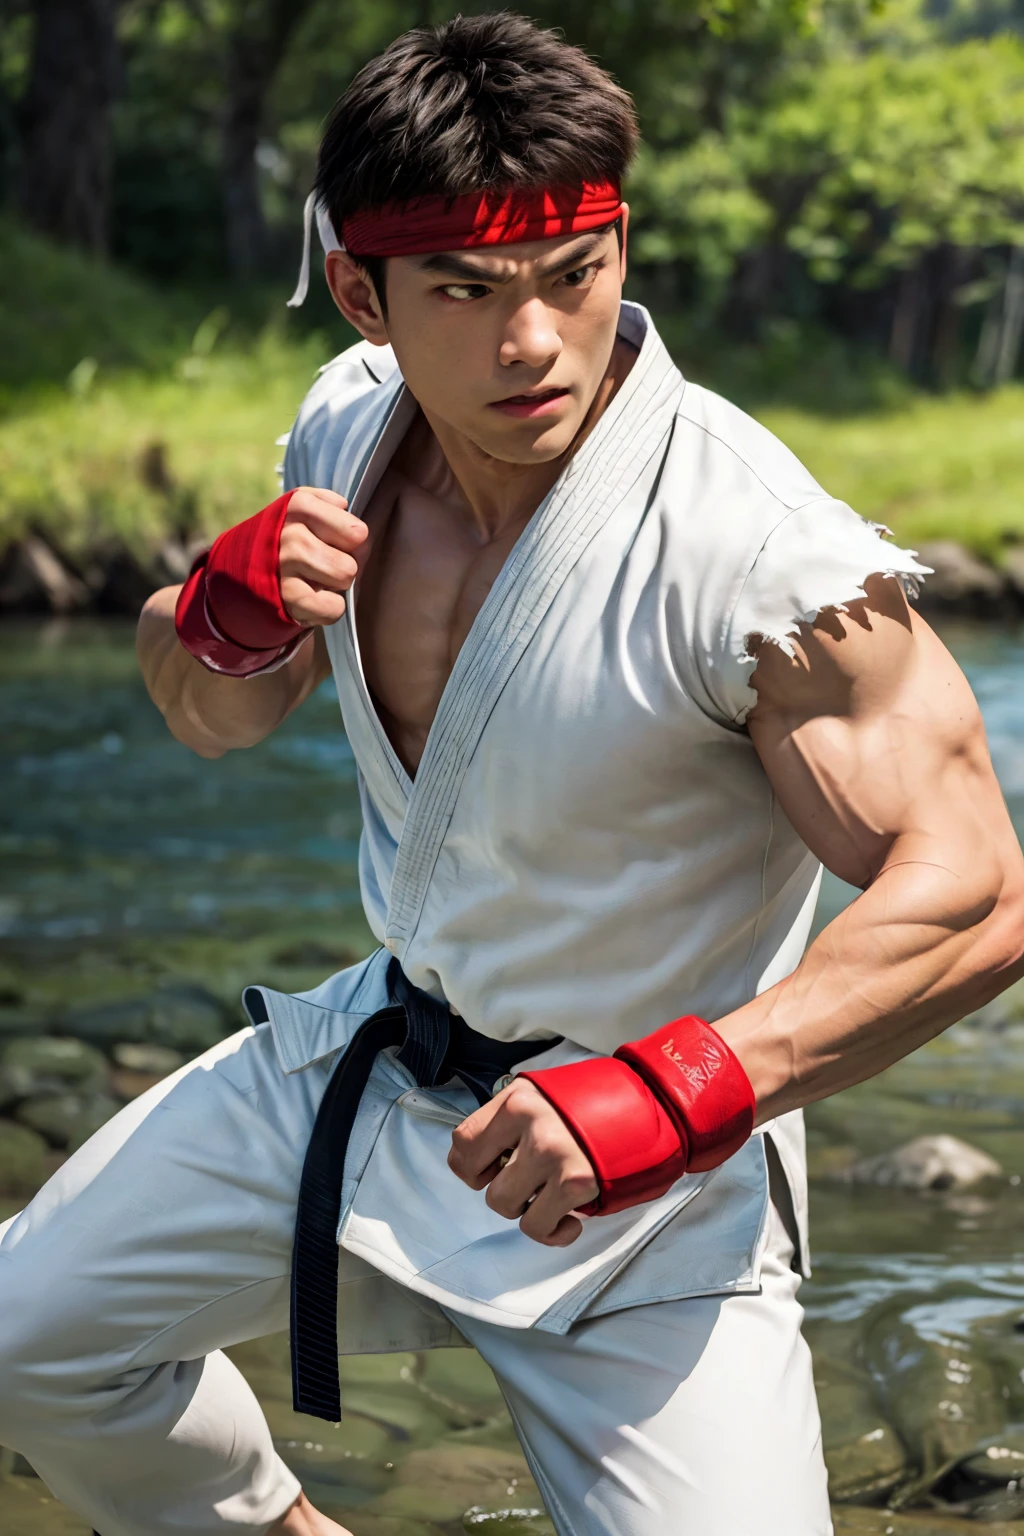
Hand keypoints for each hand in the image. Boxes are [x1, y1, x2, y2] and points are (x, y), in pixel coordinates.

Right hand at [279, 488, 368, 626]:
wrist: (250, 564)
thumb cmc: (293, 535)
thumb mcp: (308, 508)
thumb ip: (335, 508)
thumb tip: (357, 531)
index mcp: (300, 506)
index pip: (358, 533)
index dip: (354, 542)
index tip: (336, 542)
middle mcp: (291, 534)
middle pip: (353, 560)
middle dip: (345, 565)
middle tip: (326, 565)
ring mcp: (286, 566)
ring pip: (344, 578)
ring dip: (336, 585)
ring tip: (318, 579)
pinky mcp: (287, 597)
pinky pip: (334, 608)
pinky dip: (329, 609)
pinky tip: (314, 599)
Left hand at [448, 1077, 598, 1246]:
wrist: (653, 1106)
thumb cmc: (595, 1106)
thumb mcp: (544, 1097)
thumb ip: (511, 1121)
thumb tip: (486, 1160)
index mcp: (517, 1099)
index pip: (462, 1142)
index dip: (473, 1166)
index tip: (493, 1169)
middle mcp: (530, 1122)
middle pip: (483, 1184)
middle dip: (504, 1191)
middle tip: (531, 1182)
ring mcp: (552, 1153)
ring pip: (506, 1206)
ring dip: (527, 1210)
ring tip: (551, 1196)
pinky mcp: (575, 1182)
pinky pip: (537, 1227)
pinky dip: (551, 1231)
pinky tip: (569, 1217)